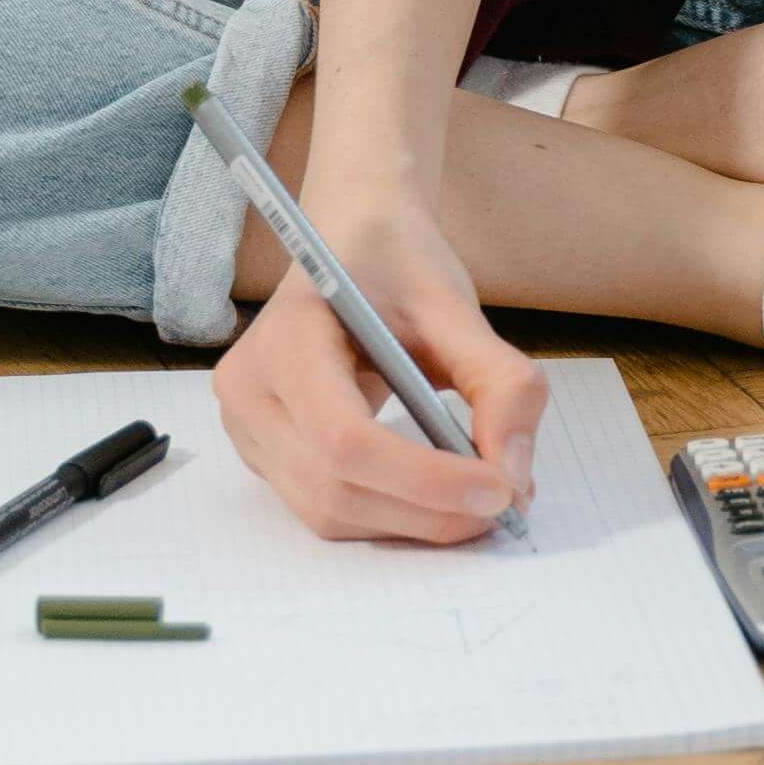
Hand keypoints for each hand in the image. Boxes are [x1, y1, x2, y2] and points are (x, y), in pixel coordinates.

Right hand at [210, 177, 550, 542]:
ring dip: (413, 523)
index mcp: (285, 339)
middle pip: (335, 488)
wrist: (353, 241)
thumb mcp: (455, 304)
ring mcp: (248, 429)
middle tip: (505, 502)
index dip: (424, 478)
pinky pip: (327, 510)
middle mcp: (249, 392)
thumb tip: (514, 475)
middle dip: (428, 510)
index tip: (499, 489)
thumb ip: (498, 381)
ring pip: (330, 514)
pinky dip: (392, 517)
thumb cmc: (395, 263)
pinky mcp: (267, 456)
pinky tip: (437, 495)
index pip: (344, 437)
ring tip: (477, 500)